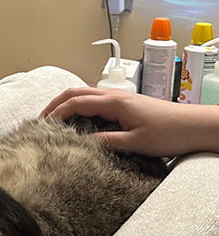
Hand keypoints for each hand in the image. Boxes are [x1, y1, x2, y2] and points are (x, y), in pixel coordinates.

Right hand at [41, 87, 218, 155]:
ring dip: (65, 104)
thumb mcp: (136, 143)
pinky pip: (94, 100)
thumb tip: (81, 143)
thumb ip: (106, 141)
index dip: (55, 113)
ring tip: (53, 119)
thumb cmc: (170, 133)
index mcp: (114, 102)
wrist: (195, 125)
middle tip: (40, 120)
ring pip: (84, 94)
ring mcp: (119, 98)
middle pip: (74, 92)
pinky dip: (78, 106)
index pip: (75, 103)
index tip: (42, 126)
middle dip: (54, 104)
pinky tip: (77, 120)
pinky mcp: (125, 104)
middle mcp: (114, 96)